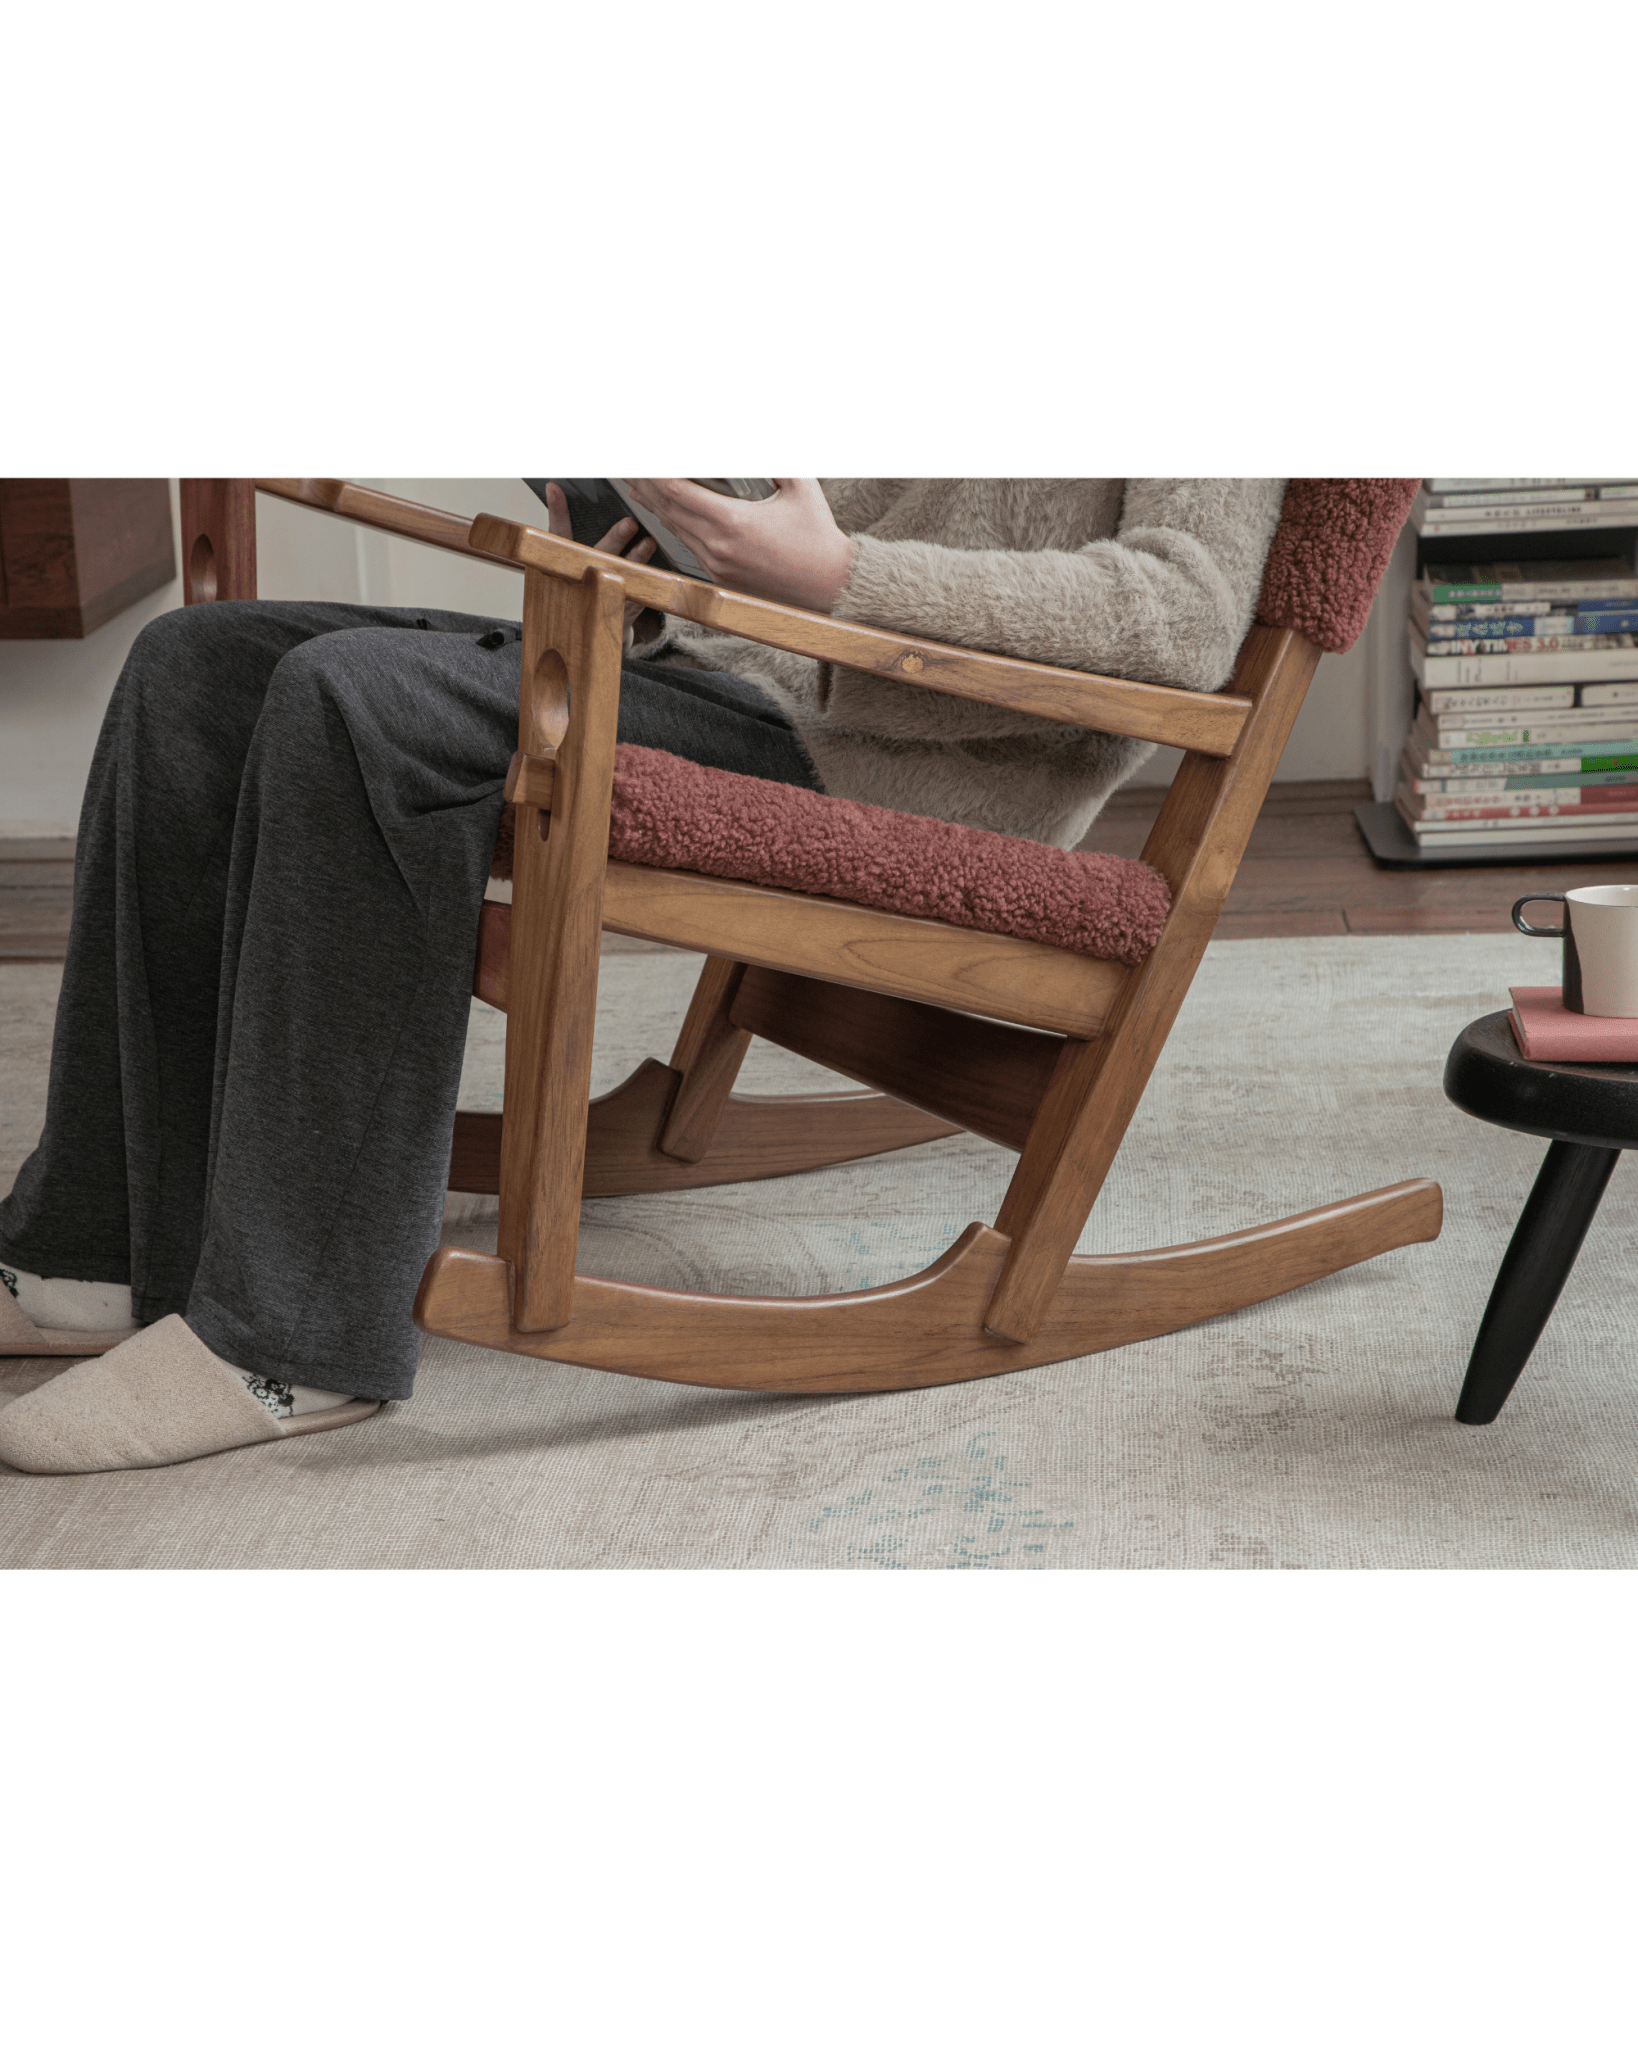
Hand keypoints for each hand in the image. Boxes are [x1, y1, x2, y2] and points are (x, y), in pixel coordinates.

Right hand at [541, 482, 657, 641]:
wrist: (590, 626)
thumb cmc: (583, 583)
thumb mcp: (571, 558)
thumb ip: (569, 533)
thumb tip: (565, 492)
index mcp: (565, 561)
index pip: (558, 531)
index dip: (556, 510)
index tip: (554, 488)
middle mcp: (582, 575)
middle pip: (599, 553)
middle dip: (616, 538)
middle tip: (630, 523)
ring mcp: (603, 593)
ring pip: (623, 573)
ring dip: (638, 557)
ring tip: (649, 543)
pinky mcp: (622, 608)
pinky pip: (639, 593)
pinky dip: (649, 581)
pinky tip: (660, 570)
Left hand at [621, 479, 855, 611]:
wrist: (830, 586)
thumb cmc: (819, 538)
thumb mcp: (801, 487)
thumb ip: (778, 459)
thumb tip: (764, 437)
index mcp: (733, 523)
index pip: (678, 492)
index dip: (655, 472)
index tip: (642, 458)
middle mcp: (719, 547)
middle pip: (668, 510)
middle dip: (646, 485)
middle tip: (630, 465)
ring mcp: (717, 566)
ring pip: (675, 530)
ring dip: (654, 506)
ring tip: (638, 486)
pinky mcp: (721, 578)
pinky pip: (689, 547)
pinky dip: (674, 526)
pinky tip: (666, 514)